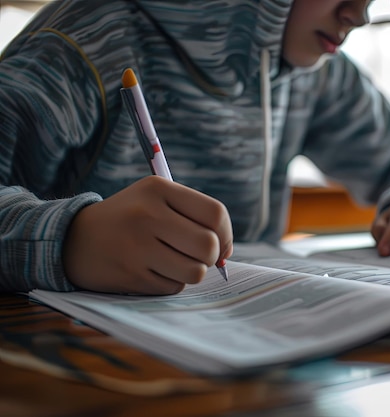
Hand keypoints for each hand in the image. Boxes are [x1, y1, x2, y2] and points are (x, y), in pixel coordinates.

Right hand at [63, 176, 232, 294]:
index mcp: (158, 189)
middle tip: (198, 256)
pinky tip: (152, 270)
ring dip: (192, 272)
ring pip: (195, 272)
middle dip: (212, 257)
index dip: (226, 233)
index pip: (215, 213)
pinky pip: (173, 287)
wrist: (74, 240)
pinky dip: (170, 282)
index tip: (221, 243)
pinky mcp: (131, 275)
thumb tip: (226, 253)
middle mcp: (147, 215)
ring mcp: (137, 247)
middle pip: (209, 246)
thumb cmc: (130, 218)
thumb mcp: (157, 199)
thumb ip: (195, 217)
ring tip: (174, 262)